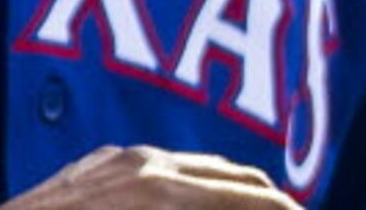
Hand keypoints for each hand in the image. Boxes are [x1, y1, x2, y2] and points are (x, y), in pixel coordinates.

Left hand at [5, 145, 296, 205]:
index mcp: (158, 193)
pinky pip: (163, 168)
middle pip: (236, 177)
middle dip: (270, 201)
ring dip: (236, 194)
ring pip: (203, 169)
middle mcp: (144, 165)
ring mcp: (117, 160)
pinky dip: (197, 188)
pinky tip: (201, 206)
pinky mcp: (95, 166)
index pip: (247, 198)